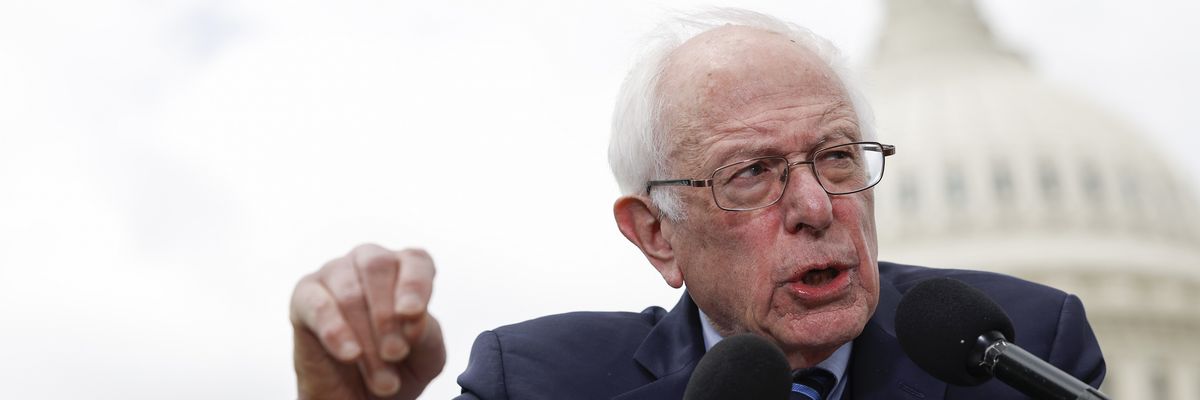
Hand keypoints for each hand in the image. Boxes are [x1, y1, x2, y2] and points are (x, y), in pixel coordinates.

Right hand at [290, 244, 446, 398]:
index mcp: (406, 269)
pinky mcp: (304, 296)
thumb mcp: (426, 355)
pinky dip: (335, 330)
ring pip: (349, 294)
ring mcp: (334, 273)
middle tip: (395, 354)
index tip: (413, 314)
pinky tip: (350, 354)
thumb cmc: (400, 367)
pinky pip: (318, 305)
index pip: (415, 261)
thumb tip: (410, 315)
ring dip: (367, 340)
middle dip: (387, 316)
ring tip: (381, 379)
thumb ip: (426, 331)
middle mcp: (369, 261)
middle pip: (377, 267)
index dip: (415, 284)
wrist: (359, 397)